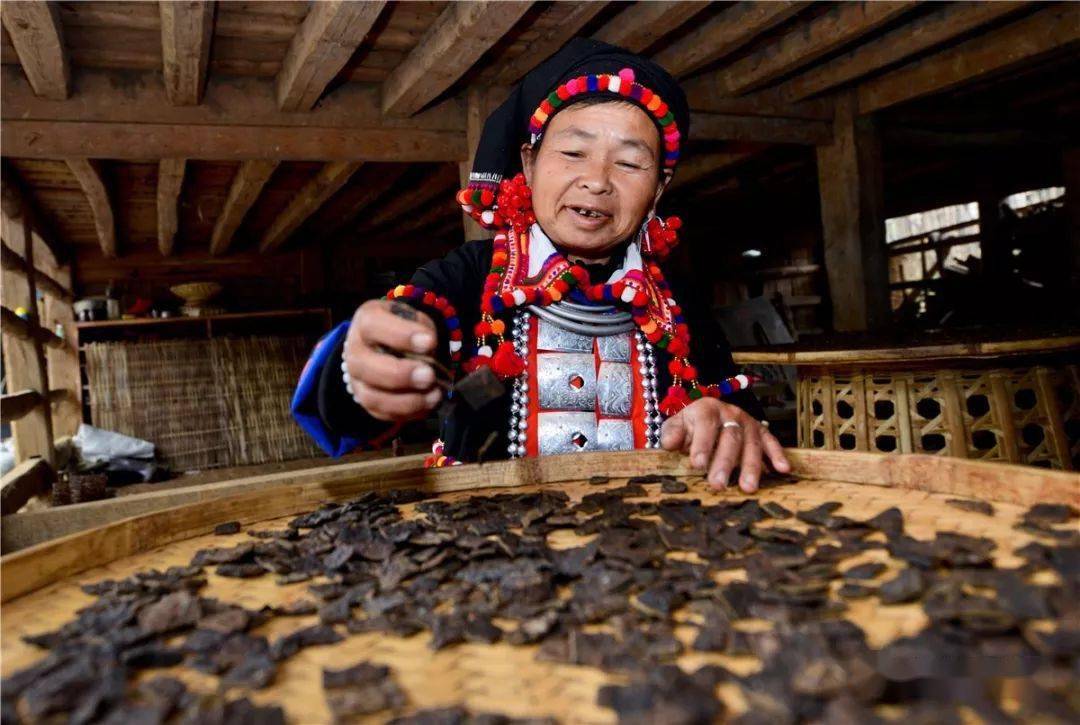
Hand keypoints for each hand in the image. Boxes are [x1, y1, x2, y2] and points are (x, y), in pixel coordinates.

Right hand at [343, 299, 441, 421]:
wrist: (387, 345)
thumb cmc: (404, 329)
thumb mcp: (413, 318)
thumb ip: (422, 330)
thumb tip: (429, 352)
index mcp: (366, 320)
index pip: (373, 326)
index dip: (401, 335)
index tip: (430, 342)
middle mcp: (354, 351)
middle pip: (365, 366)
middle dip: (400, 374)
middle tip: (429, 376)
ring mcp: (356, 379)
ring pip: (371, 397)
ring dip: (405, 401)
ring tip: (434, 396)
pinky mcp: (365, 400)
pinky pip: (381, 413)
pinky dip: (406, 413)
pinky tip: (427, 406)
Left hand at [660, 398, 789, 492]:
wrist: (707, 415)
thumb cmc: (690, 426)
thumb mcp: (676, 425)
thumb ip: (672, 433)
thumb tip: (670, 444)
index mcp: (707, 409)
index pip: (706, 426)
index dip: (702, 444)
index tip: (697, 464)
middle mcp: (730, 413)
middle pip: (730, 438)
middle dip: (725, 462)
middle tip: (718, 484)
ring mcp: (748, 422)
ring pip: (751, 444)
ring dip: (750, 467)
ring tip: (747, 488)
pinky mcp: (761, 431)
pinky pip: (771, 442)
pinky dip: (777, 455)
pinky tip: (783, 469)